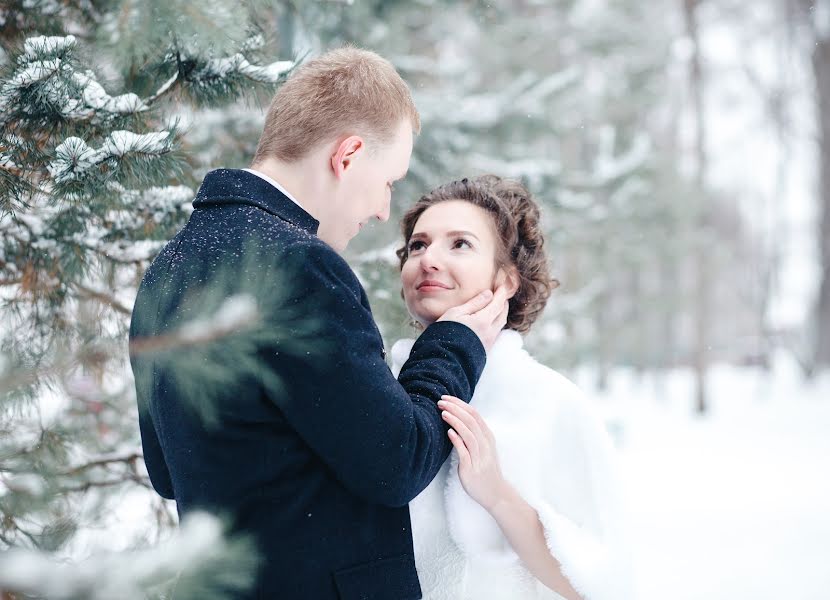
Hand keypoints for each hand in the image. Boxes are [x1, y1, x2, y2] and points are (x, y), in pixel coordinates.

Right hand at [437, 286, 509, 350]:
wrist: (443, 361)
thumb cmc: (445, 334)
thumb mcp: (456, 313)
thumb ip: (474, 303)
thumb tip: (488, 294)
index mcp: (483, 321)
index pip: (498, 303)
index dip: (501, 293)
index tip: (502, 286)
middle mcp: (490, 332)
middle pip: (502, 314)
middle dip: (503, 303)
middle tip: (501, 295)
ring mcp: (489, 342)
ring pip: (500, 324)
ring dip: (501, 313)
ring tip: (496, 307)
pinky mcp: (485, 350)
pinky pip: (496, 333)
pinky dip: (496, 323)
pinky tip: (490, 322)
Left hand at [438, 395, 508, 511]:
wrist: (496, 494)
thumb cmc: (486, 470)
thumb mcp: (483, 450)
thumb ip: (473, 436)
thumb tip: (457, 420)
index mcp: (488, 438)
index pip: (475, 414)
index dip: (460, 404)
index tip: (447, 398)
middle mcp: (485, 445)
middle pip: (471, 421)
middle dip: (456, 409)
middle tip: (441, 401)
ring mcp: (480, 457)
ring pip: (469, 433)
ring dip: (456, 421)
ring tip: (443, 412)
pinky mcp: (472, 469)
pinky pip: (465, 452)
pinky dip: (457, 440)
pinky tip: (449, 432)